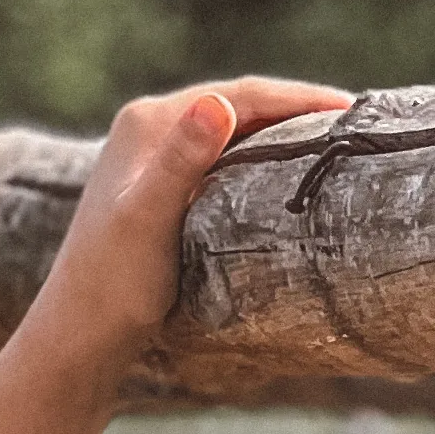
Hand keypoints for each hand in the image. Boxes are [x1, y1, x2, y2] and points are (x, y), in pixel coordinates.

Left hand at [22, 76, 354, 377]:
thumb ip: (183, 160)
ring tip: (334, 149)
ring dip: (281, 136)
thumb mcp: (151, 219)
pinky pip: (223, 162)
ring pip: (233, 135)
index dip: (299, 98)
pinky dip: (260, 163)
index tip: (351, 110)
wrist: (78, 338)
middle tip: (356, 127)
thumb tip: (218, 103)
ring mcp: (151, 160)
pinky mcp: (158, 191)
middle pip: (238, 108)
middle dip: (297, 112)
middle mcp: (147, 130)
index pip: (239, 95)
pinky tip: (286, 181)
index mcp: (147, 122)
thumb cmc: (113, 285)